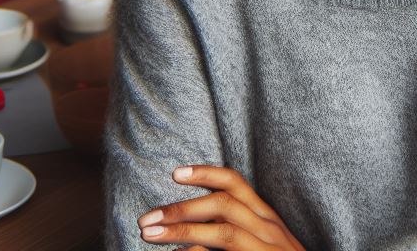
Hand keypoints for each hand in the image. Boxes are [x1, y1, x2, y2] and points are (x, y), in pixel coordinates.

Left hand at [138, 165, 305, 249]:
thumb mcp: (265, 242)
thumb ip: (241, 229)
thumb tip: (196, 234)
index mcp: (267, 216)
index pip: (236, 183)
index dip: (205, 173)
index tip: (175, 173)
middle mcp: (269, 228)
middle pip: (223, 205)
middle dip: (181, 208)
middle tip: (147, 218)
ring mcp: (267, 248)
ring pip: (222, 234)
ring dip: (182, 233)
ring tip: (151, 235)